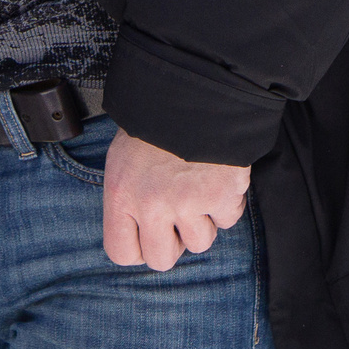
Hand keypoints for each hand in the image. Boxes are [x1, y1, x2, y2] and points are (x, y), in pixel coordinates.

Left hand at [100, 127, 250, 271]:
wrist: (193, 88)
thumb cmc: (154, 122)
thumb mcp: (124, 159)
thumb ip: (128, 199)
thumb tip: (137, 234)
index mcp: (121, 195)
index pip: (121, 253)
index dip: (138, 249)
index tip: (148, 236)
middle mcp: (151, 205)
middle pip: (162, 260)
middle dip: (173, 242)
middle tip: (178, 216)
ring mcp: (187, 203)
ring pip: (200, 243)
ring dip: (203, 220)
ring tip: (198, 188)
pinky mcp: (221, 196)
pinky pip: (228, 220)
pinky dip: (228, 202)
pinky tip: (218, 177)